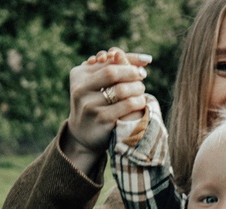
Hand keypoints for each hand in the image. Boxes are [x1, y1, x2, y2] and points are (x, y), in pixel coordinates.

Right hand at [63, 48, 151, 168]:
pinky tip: (140, 102)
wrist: (84, 134)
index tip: (145, 61)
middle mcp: (81, 89)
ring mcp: (90, 105)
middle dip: (132, 72)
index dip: (130, 58)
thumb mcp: (98, 83)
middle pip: (112, 73)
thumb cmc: (96, 102)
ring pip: (121, 89)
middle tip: (143, 75)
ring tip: (141, 90)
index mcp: (79, 74)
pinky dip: (138, 101)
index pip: (108, 60)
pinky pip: (127, 105)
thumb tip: (144, 59)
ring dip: (137, 87)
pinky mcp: (102, 119)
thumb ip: (116, 67)